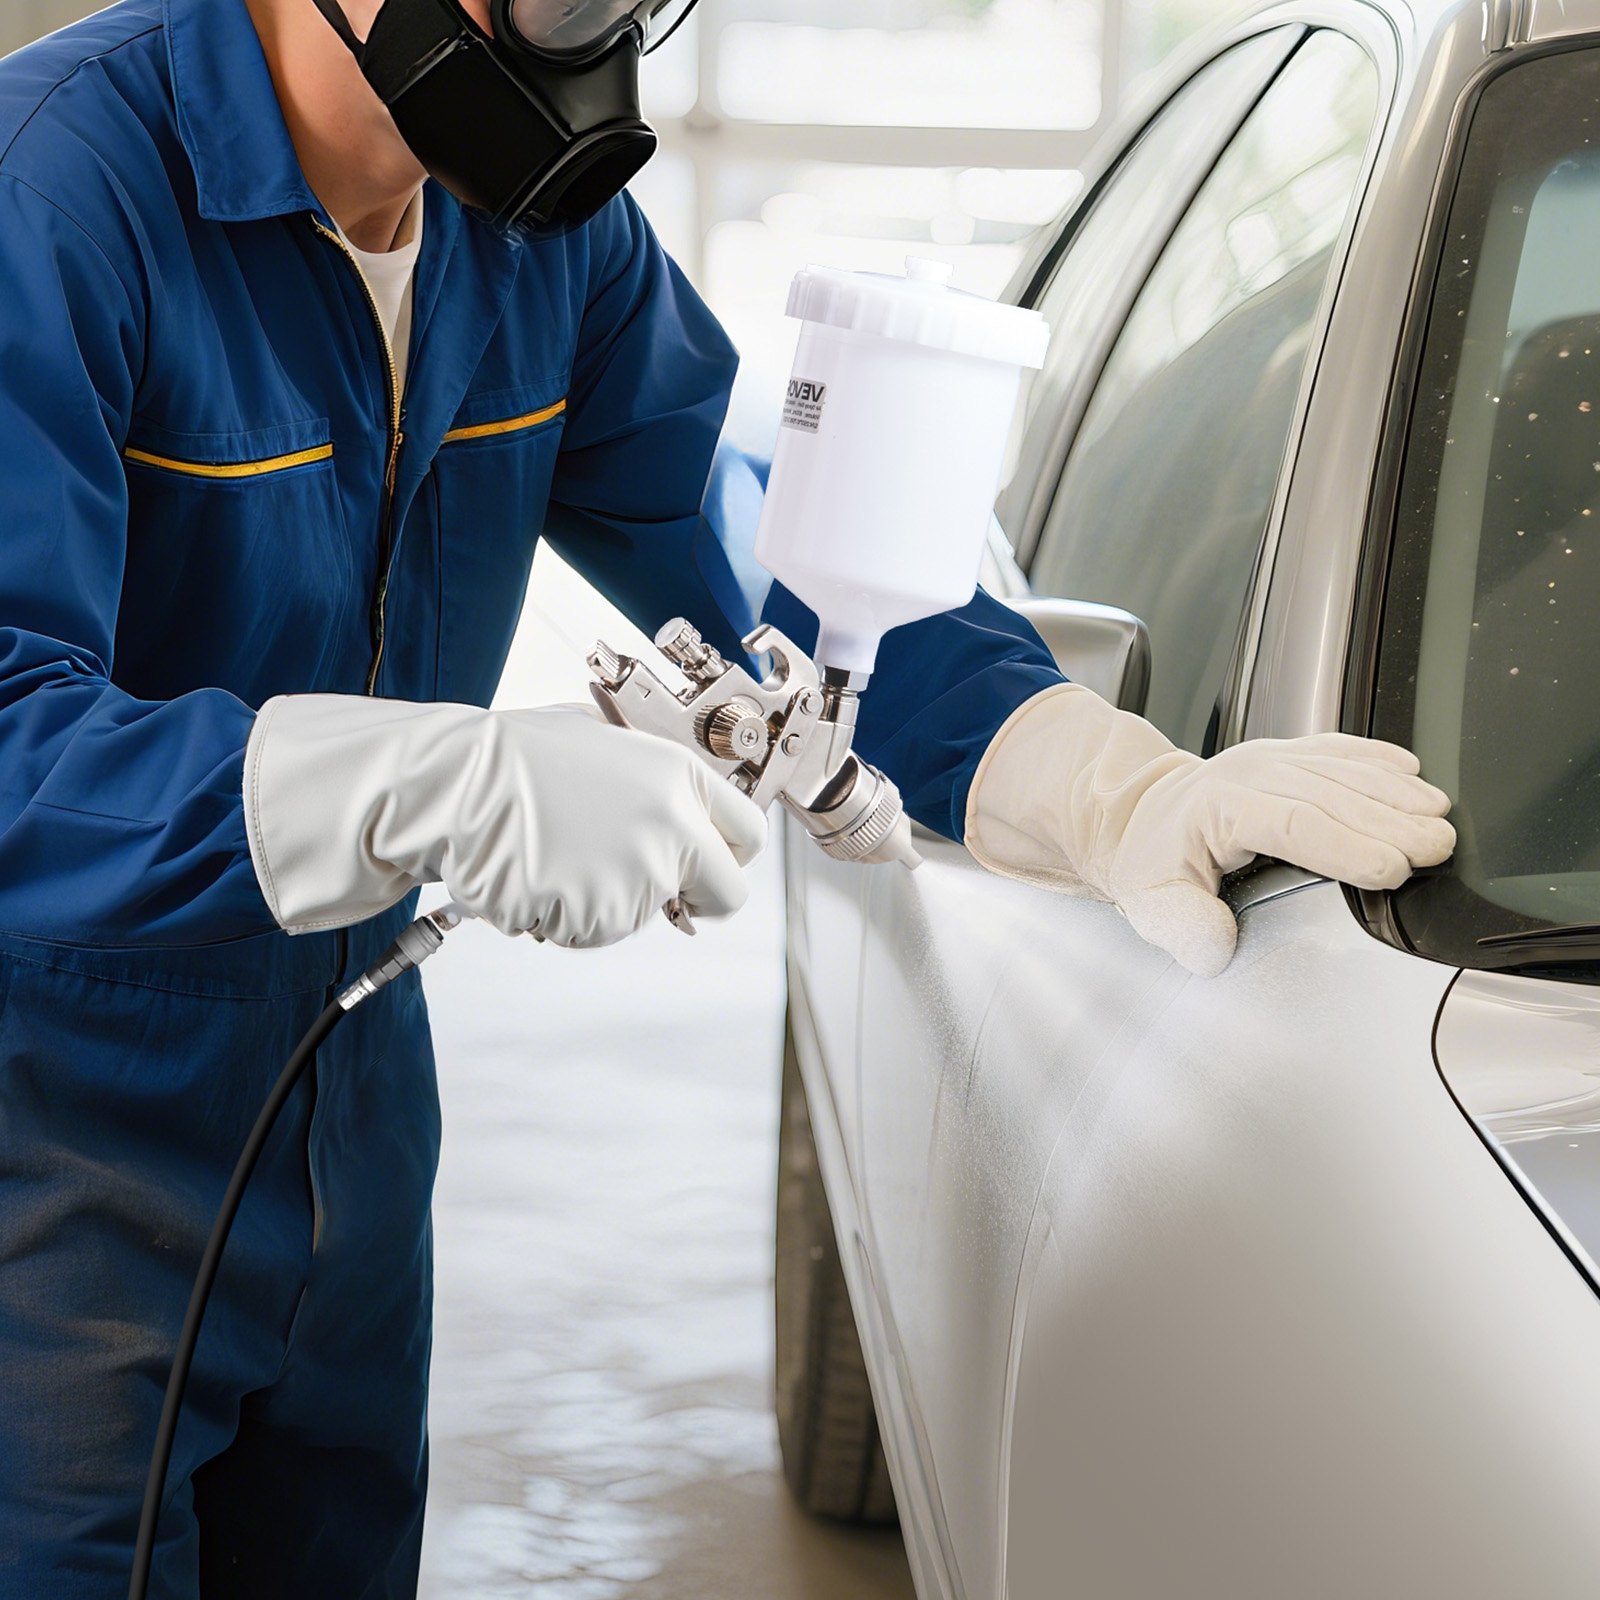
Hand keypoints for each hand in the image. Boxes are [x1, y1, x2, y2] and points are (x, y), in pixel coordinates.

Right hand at [245, 696, 766, 946]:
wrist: (454, 787)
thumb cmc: (518, 758)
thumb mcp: (604, 743)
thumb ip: (656, 785)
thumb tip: (681, 818)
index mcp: (680, 778)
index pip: (748, 834)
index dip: (731, 854)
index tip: (712, 863)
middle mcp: (673, 830)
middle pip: (727, 894)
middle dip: (699, 900)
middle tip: (654, 888)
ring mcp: (638, 878)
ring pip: (644, 915)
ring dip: (607, 899)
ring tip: (555, 851)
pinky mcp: (596, 916)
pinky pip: (591, 929)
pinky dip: (564, 913)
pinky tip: (535, 872)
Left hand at [964, 685, 1453, 976]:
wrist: (1142, 818)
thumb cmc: (1153, 862)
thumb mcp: (1149, 902)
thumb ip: (1182, 925)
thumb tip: (1215, 947)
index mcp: (1218, 805)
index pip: (1293, 823)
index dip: (1346, 846)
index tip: (1392, 870)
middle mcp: (1249, 770)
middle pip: (1331, 793)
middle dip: (1389, 820)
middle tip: (1437, 846)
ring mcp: (1270, 755)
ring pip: (1342, 767)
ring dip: (1394, 791)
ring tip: (1439, 815)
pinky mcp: (1288, 752)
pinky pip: (1338, 748)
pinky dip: (1377, 758)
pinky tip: (1411, 770)